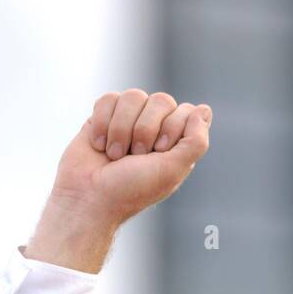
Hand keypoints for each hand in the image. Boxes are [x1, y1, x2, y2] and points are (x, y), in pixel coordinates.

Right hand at [52, 89, 212, 227]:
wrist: (89, 197)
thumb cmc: (131, 189)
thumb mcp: (171, 170)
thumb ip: (195, 142)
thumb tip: (204, 109)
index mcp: (176, 144)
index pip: (186, 111)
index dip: (171, 128)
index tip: (158, 152)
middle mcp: (155, 129)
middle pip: (161, 99)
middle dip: (145, 129)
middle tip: (135, 156)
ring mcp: (129, 121)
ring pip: (134, 96)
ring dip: (121, 130)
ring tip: (114, 155)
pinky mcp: (104, 116)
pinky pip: (109, 98)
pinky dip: (102, 123)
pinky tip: (99, 145)